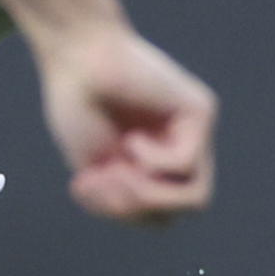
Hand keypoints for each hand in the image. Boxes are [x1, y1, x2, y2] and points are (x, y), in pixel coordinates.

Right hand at [30, 15, 216, 220]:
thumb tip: (163, 222)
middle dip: (137, 208)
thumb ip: (126, 202)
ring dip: (148, 195)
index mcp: (155, 167)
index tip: (82, 184)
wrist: (74, 53)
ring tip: (115, 169)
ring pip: (195, 197)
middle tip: (102, 181)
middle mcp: (182, 149)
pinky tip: (132, 139)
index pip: (159, 216)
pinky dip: (152, 163)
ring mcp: (194, 131)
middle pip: (181, 210)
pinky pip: (185, 164)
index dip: (122, 213)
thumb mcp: (97, 170)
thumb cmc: (78, 104)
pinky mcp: (200, 111)